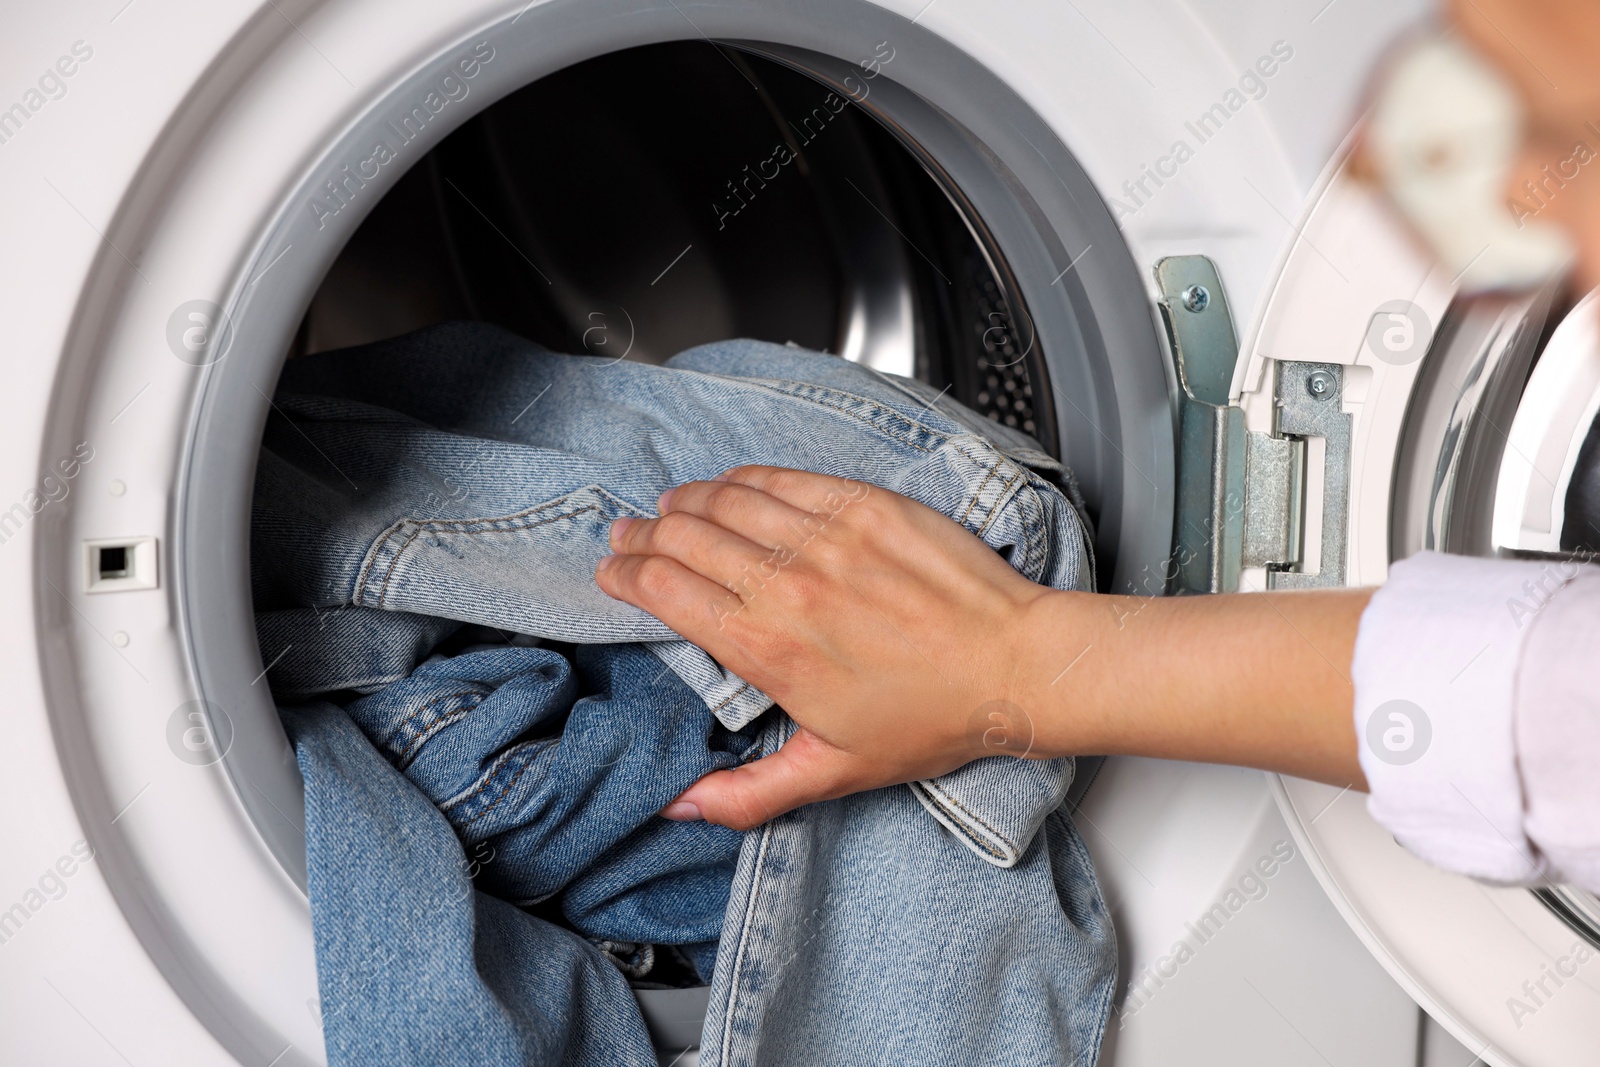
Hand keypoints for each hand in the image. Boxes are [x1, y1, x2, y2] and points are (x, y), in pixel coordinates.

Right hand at [593, 466, 1055, 829]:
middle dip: (642, 535)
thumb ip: (748, 792)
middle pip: (683, 536)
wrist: (1016, 666)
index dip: (624, 575)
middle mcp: (787, 581)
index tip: (612, 573)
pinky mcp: (864, 504)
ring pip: (726, 498)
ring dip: (686, 501)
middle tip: (629, 537)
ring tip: (671, 508)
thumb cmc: (933, 718)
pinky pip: (783, 477)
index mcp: (766, 646)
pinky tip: (732, 484)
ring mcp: (826, 535)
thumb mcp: (833, 771)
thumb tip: (682, 807)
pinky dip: (745, 479)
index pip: (664, 589)